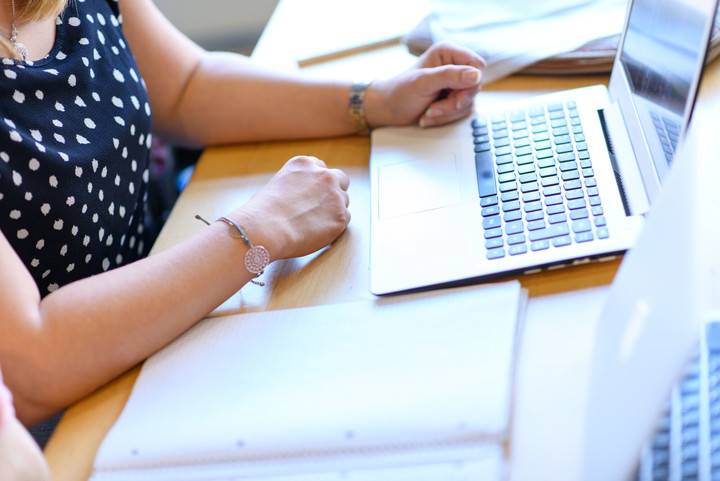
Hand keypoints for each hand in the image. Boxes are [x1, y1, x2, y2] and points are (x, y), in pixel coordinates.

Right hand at [232, 156, 350, 260]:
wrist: (266, 228)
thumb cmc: (262, 212)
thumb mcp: (278, 184)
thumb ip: (297, 184)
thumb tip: (302, 197)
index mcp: (305, 164)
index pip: (321, 168)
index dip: (318, 183)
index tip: (314, 193)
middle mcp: (324, 175)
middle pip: (341, 179)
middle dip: (334, 191)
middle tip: (322, 207)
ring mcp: (335, 195)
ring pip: (344, 201)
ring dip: (334, 210)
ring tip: (314, 224)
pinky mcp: (341, 216)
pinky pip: (344, 219)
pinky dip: (334, 226)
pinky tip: (317, 232)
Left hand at [365, 41, 485, 128]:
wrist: (388, 109)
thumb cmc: (399, 92)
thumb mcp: (422, 82)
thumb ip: (448, 76)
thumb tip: (475, 75)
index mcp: (448, 53)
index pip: (477, 64)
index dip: (471, 82)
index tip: (457, 97)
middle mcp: (455, 66)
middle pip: (474, 87)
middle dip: (453, 103)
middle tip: (432, 109)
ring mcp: (456, 85)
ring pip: (469, 102)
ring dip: (447, 113)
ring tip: (427, 113)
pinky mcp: (455, 100)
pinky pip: (462, 112)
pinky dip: (446, 118)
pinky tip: (429, 116)